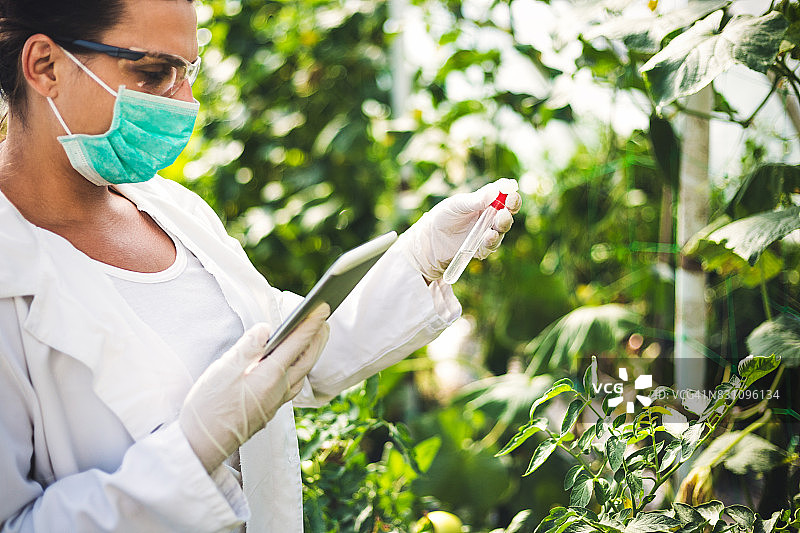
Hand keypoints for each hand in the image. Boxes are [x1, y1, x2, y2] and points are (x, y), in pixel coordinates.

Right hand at [179, 304, 329, 472]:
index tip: (323, 307)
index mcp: (269, 378)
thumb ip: (247, 348)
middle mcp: (279, 391)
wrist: (201, 447)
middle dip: (318, 336)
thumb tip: (266, 328)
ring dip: (312, 352)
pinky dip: (301, 366)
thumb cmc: (208, 409)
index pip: (296, 344)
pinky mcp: (270, 409)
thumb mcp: (222, 371)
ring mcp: (277, 402)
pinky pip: (295, 383)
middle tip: (325, 317)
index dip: (311, 323)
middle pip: (307, 359)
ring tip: (315, 335)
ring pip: (303, 372)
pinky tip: (295, 362)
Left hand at [398, 178, 521, 281]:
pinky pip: (491, 245)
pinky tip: (489, 235)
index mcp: (486, 201)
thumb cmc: (443, 217)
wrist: (430, 240)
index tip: (511, 192)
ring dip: (503, 224)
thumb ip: (476, 200)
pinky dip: (492, 240)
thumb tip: (495, 190)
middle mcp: (490, 216)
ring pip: (502, 229)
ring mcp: (487, 232)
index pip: (504, 195)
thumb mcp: (457, 205)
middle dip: (511, 208)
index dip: (510, 193)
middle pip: (507, 212)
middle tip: (508, 207)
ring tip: (500, 220)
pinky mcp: (482, 248)